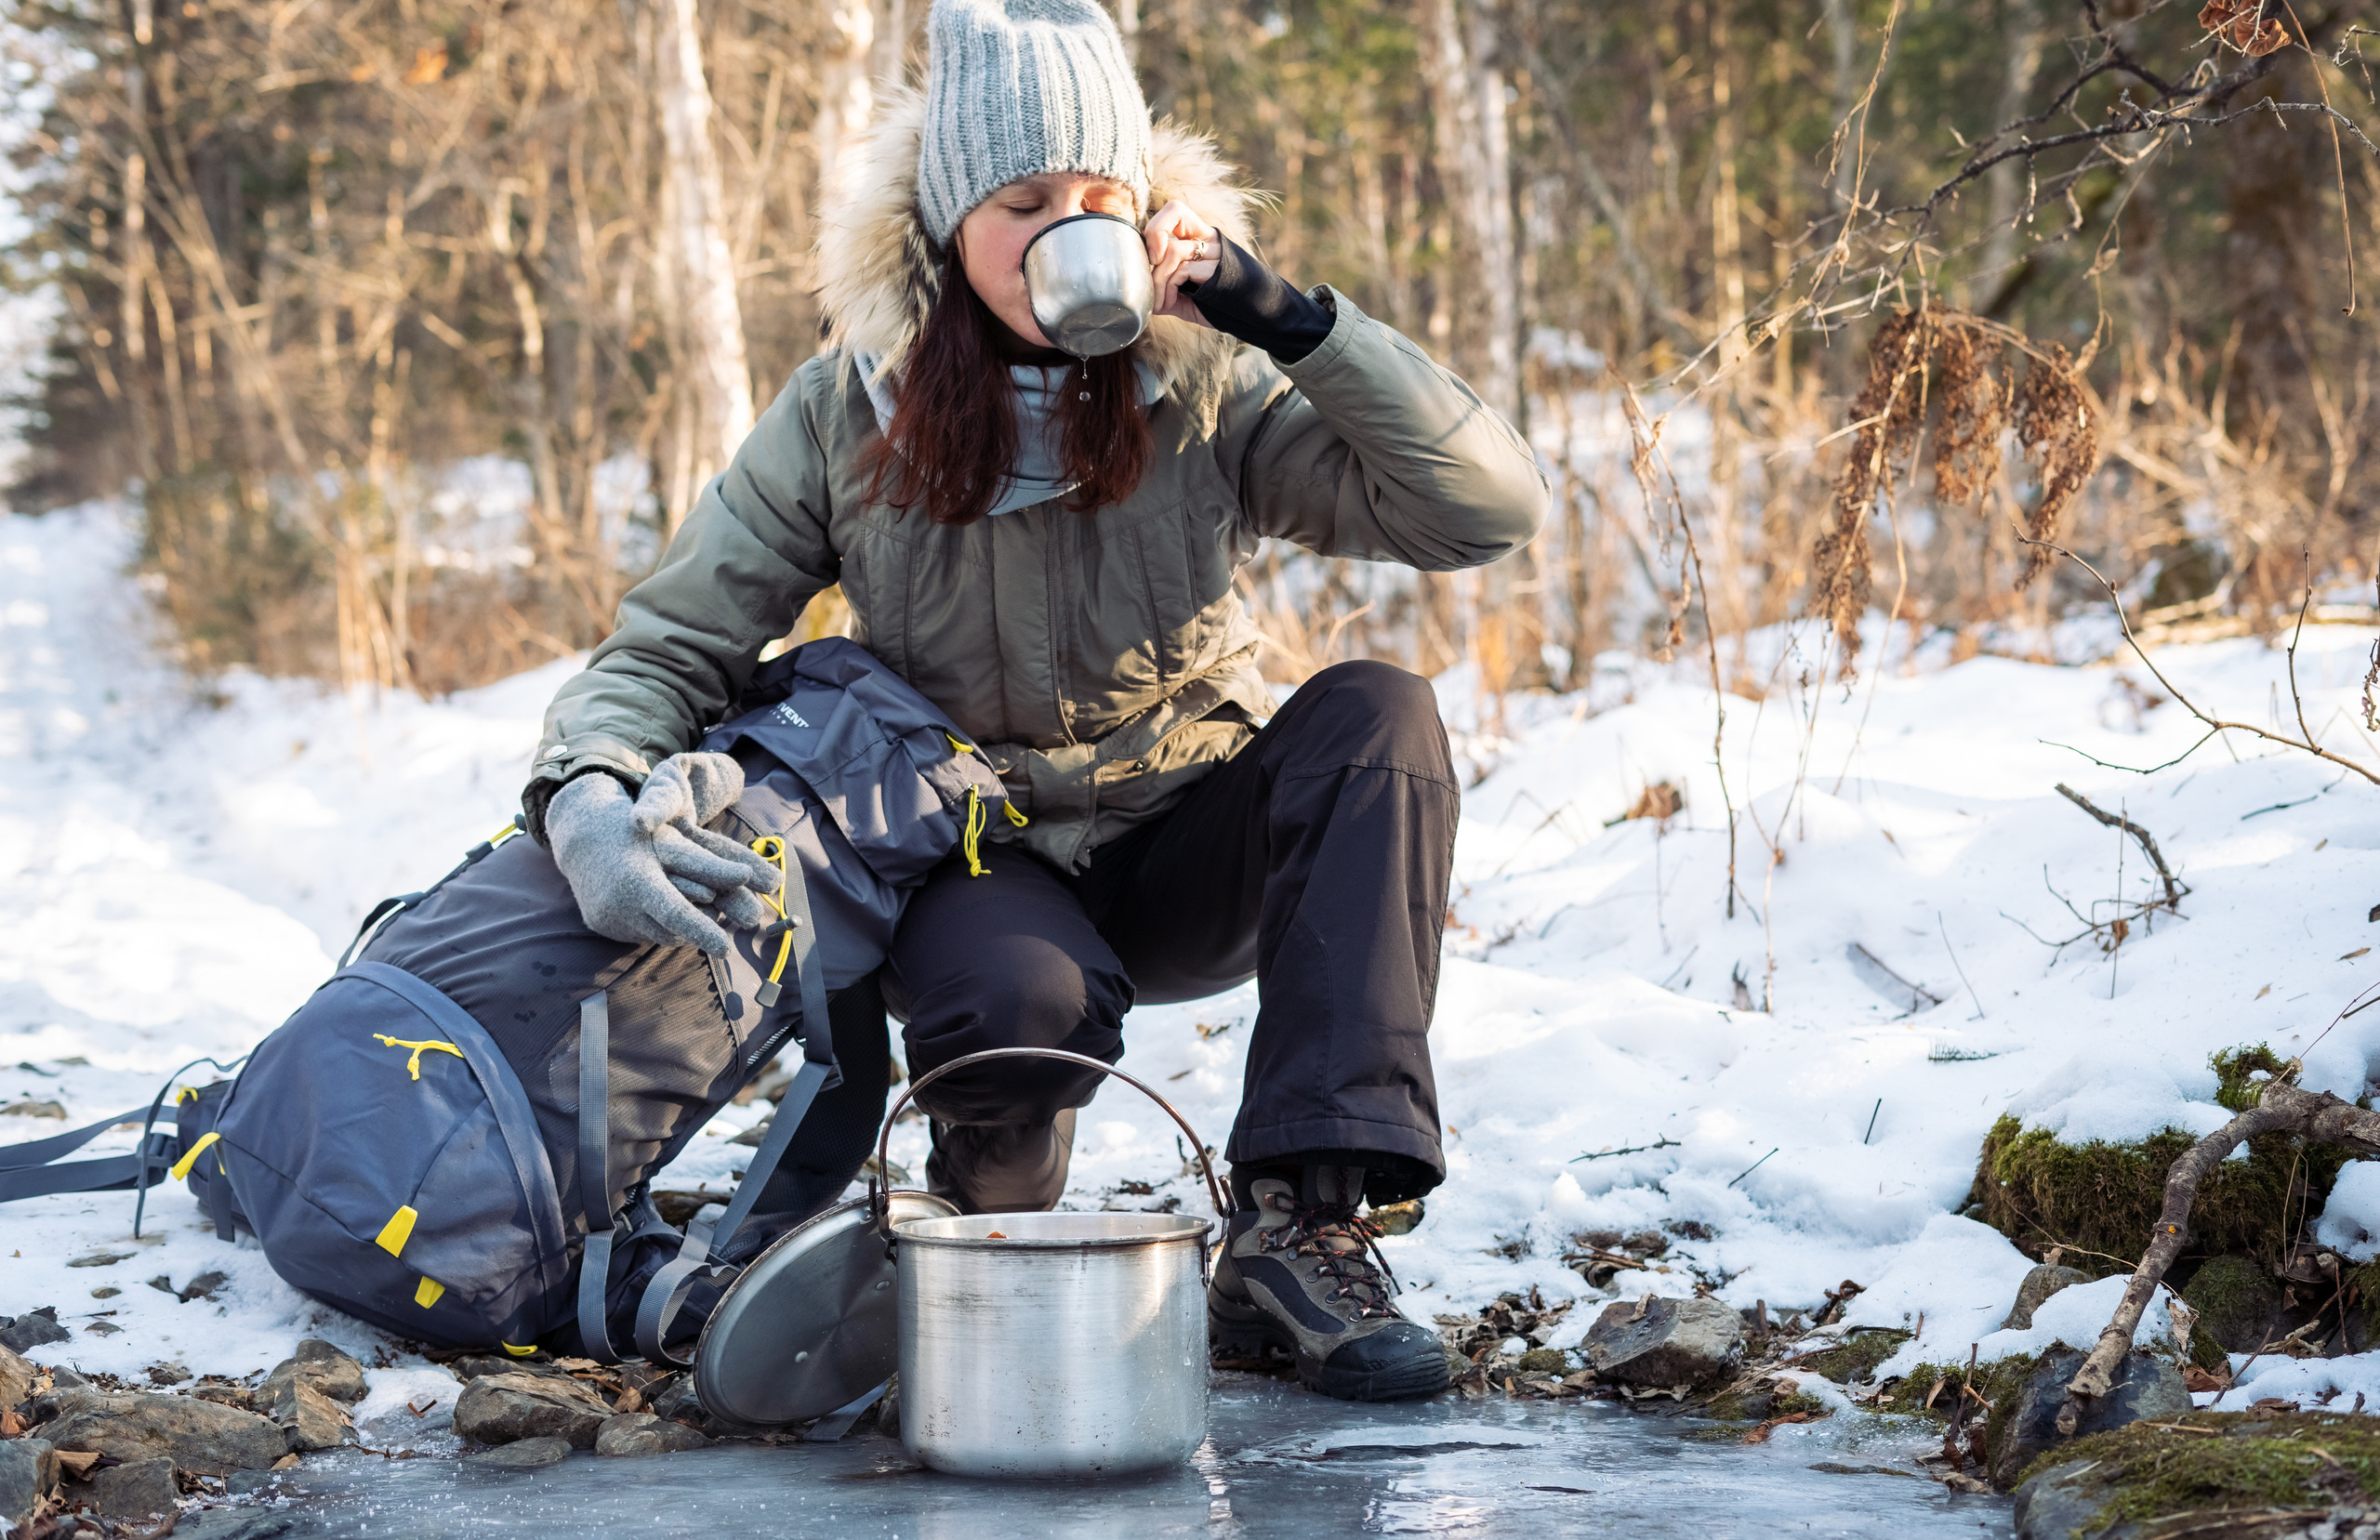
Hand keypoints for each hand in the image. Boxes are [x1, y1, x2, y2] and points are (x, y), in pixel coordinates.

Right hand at [547, 755, 778, 953]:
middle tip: (711, 911)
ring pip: (660, 935)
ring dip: (677, 925)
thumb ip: (708, 864)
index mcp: (638, 881)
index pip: (676, 915)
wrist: (583, 838)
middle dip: (697, 924)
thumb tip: (746, 877)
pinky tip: (653, 903)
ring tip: (680, 898)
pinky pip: (641, 934)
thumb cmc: (638, 836)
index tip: (725, 948)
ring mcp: (608, 921)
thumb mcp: (672, 845)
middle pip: (672, 930)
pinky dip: (655, 923)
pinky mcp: (602, 928)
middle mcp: (619, 906)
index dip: (702, 931)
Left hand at [1144, 198, 1222, 325]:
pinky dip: (1168, 290)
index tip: (1152, 255)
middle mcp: (1210, 239)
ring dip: (1158, 279)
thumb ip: (1167, 287)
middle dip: (1152, 243)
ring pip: (1174, 249)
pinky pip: (1183, 270)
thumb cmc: (1219, 307)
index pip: (1177, 209)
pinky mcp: (1218, 271)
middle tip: (1150, 275)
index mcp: (1202, 237)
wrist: (1254, 318)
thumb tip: (1143, 292)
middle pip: (1174, 213)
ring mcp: (1216, 253)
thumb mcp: (1186, 295)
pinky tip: (1169, 304)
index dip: (1159, 224)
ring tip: (1160, 301)